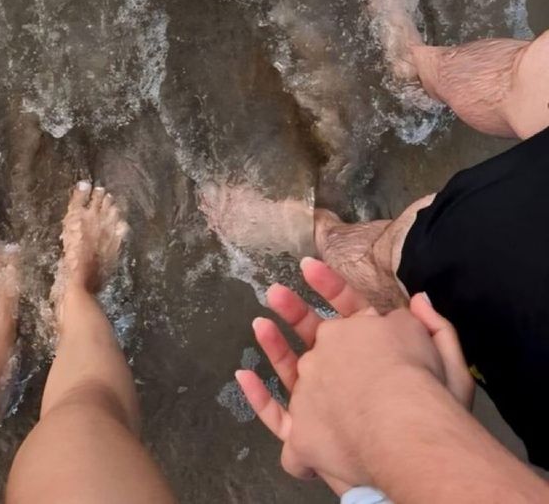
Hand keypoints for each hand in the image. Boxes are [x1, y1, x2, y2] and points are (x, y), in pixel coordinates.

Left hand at [237, 258, 473, 492]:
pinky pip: (274, 415)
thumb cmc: (431, 393)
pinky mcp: (300, 428)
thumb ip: (433, 325)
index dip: (329, 284)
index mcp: (365, 335)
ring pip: (291, 368)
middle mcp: (332, 355)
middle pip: (316, 334)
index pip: (349, 305)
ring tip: (260, 324)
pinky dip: (257, 397)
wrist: (404, 429)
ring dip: (274, 343)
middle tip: (275, 293)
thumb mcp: (449, 356)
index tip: (306, 264)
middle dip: (295, 311)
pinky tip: (244, 376)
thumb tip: (421, 299)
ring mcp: (312, 390)